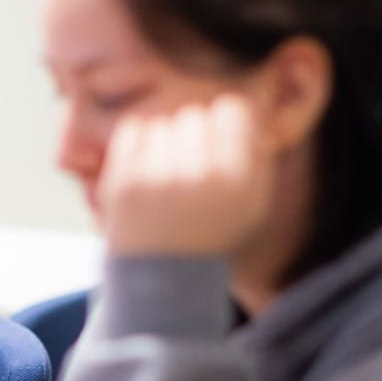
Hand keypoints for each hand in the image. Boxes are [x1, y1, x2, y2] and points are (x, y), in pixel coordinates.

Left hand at [97, 94, 276, 257]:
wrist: (163, 278)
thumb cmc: (213, 235)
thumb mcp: (253, 202)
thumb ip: (257, 152)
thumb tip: (252, 101)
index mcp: (238, 181)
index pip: (234, 108)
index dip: (227, 122)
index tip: (222, 140)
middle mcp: (200, 176)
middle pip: (196, 111)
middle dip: (195, 132)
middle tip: (191, 163)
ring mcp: (158, 178)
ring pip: (164, 119)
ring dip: (167, 137)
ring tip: (169, 172)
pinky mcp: (124, 181)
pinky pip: (134, 129)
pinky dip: (140, 141)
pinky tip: (148, 168)